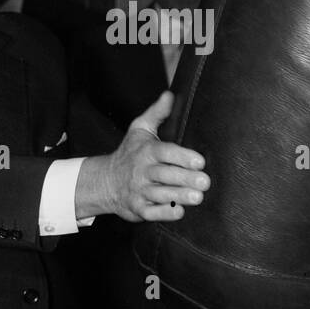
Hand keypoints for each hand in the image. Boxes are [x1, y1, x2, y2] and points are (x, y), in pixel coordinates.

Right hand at [76, 91, 210, 221]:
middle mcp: (142, 171)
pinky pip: (151, 212)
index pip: (164, 152)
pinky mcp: (138, 208)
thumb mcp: (139, 130)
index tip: (199, 160)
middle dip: (185, 178)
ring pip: (160, 194)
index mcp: (146, 152)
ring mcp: (139, 191)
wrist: (104, 181)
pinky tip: (180, 212)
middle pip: (165, 175)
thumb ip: (157, 113)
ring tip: (198, 197)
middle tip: (205, 181)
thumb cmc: (129, 153)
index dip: (182, 156)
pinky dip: (165, 213)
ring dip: (179, 196)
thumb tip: (170, 95)